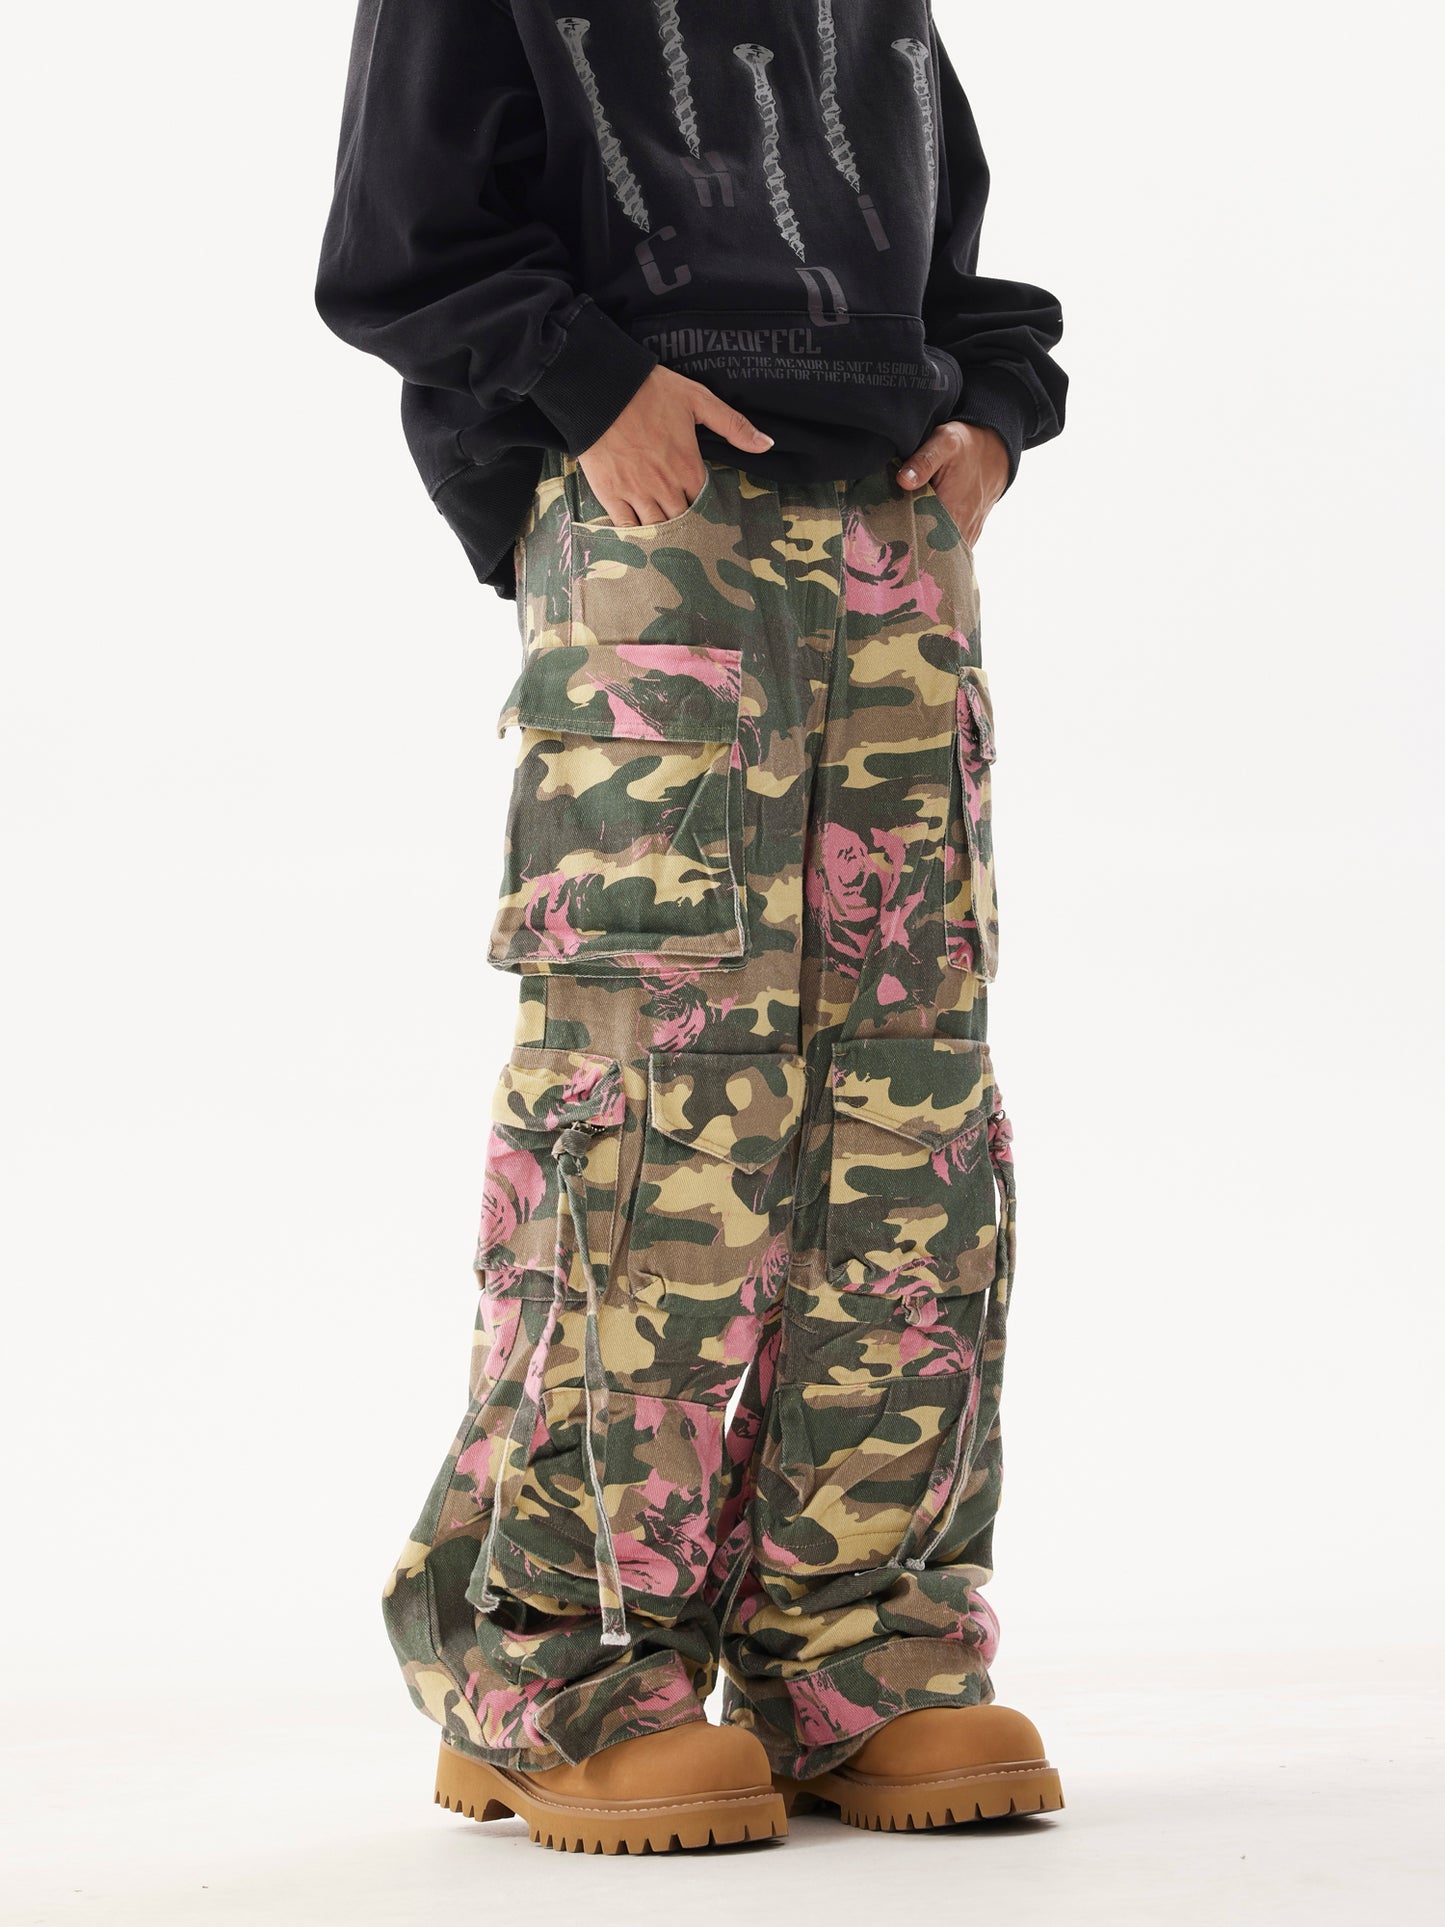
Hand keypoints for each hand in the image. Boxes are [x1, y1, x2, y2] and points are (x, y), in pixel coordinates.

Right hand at [578, 367, 773, 525]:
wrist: (600, 387)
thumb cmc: (650, 390)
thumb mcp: (698, 399)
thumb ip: (733, 425)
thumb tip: (767, 444)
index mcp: (688, 467)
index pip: (706, 504)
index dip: (708, 511)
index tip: (709, 515)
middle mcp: (665, 486)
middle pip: (684, 522)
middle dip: (689, 529)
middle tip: (692, 536)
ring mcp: (636, 492)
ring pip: (658, 530)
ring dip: (665, 538)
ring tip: (670, 543)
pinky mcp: (611, 494)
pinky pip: (626, 527)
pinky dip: (635, 537)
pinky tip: (642, 542)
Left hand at [896, 421, 1009, 547]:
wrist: (997, 449)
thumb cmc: (968, 445)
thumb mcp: (945, 442)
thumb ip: (923, 461)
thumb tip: (903, 480)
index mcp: (952, 509)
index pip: (922, 540)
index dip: (903, 543)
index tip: (886, 543)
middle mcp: (962, 527)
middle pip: (931, 553)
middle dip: (910, 554)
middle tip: (889, 550)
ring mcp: (968, 533)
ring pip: (943, 556)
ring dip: (925, 555)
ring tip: (904, 553)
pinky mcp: (971, 533)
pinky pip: (954, 552)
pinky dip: (938, 553)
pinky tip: (923, 548)